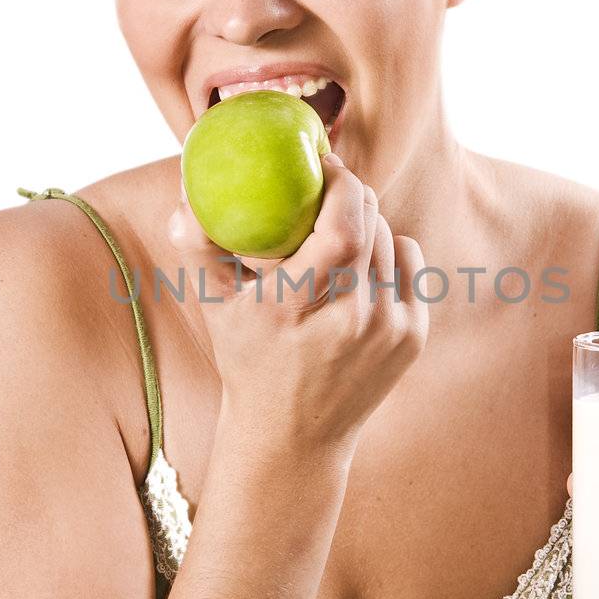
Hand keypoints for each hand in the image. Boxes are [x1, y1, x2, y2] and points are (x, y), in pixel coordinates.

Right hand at [167, 154, 428, 455]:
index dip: (340, 183)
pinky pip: (409, 261)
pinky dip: (387, 251)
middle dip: (350, 193)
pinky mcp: (413, 335)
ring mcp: (389, 329)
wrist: (295, 435)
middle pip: (370, 223)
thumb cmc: (249, 360)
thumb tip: (186, 200)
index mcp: (297, 309)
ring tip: (336, 230)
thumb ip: (198, 251)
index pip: (343, 228)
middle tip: (325, 185)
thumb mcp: (215, 310)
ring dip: (366, 222)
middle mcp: (351, 320)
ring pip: (389, 237)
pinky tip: (359, 265)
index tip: (320, 163)